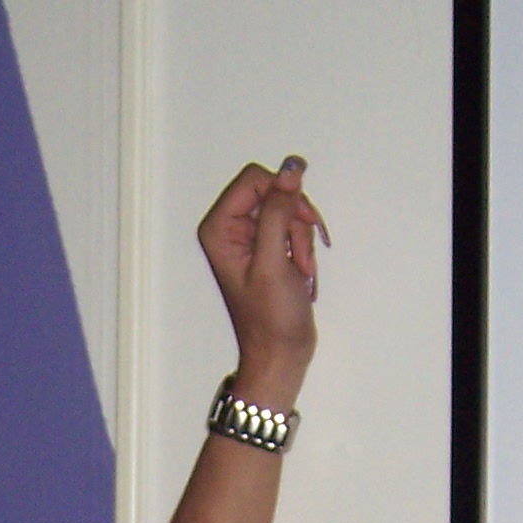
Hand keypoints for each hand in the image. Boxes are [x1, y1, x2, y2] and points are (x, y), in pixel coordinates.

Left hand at [197, 157, 326, 408]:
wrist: (280, 355)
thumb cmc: (271, 318)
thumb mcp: (274, 260)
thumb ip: (279, 210)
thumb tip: (292, 167)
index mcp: (219, 228)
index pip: (254, 179)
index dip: (282, 194)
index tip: (299, 221)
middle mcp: (230, 228)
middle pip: (273, 192)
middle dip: (295, 221)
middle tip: (301, 255)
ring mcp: (250, 239)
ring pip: (288, 210)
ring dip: (302, 239)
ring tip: (300, 272)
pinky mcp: (268, 249)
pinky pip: (292, 228)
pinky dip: (303, 249)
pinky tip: (301, 275)